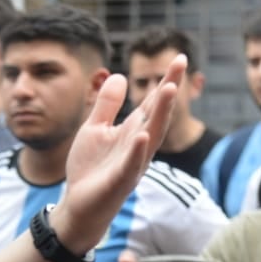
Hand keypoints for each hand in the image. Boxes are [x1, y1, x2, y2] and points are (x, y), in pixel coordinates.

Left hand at [54, 54, 183, 250]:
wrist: (79, 204)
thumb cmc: (90, 168)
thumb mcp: (94, 129)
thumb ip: (106, 105)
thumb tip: (118, 75)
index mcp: (133, 131)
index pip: (151, 103)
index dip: (165, 81)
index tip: (179, 57)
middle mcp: (139, 145)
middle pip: (157, 115)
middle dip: (168, 90)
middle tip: (180, 64)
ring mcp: (132, 163)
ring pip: (150, 136)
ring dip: (160, 114)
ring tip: (168, 89)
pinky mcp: (120, 181)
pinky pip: (131, 164)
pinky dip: (137, 151)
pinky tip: (141, 136)